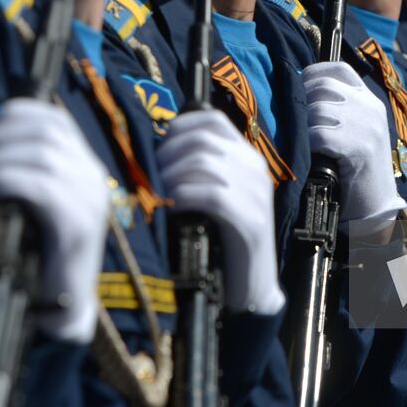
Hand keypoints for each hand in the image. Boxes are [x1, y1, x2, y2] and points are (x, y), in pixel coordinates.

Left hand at [0, 97, 109, 341]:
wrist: (60, 308)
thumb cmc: (35, 254)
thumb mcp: (27, 203)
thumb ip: (18, 172)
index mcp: (84, 165)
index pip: (54, 117)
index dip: (16, 115)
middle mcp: (94, 175)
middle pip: (47, 130)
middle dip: (1, 140)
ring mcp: (91, 198)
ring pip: (43, 154)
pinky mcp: (79, 224)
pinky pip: (40, 185)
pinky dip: (4, 180)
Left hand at [157, 111, 283, 314]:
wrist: (252, 286)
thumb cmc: (224, 240)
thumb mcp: (215, 196)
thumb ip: (199, 171)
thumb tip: (156, 151)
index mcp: (248, 157)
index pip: (213, 120)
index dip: (180, 126)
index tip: (158, 145)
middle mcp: (255, 168)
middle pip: (203, 140)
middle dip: (168, 154)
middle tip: (150, 174)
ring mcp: (256, 193)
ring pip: (204, 163)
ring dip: (172, 175)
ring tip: (157, 192)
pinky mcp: (251, 220)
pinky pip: (211, 195)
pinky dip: (184, 197)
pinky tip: (171, 208)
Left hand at [304, 62, 405, 224]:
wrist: (374, 207)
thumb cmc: (354, 169)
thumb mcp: (353, 131)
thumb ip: (336, 109)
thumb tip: (296, 90)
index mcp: (370, 100)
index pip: (340, 69)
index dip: (313, 73)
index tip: (298, 88)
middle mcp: (371, 108)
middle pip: (323, 87)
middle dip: (301, 101)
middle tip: (294, 121)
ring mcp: (368, 127)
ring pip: (317, 109)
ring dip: (303, 126)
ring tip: (303, 140)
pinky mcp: (360, 148)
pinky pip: (319, 134)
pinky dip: (307, 143)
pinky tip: (309, 154)